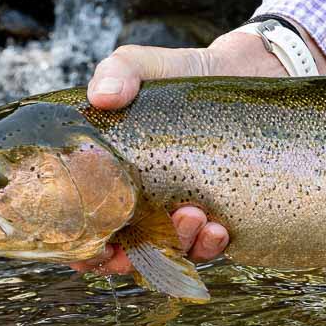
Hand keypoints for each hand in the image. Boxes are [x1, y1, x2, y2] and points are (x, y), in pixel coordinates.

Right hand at [74, 25, 325, 273]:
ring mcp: (184, 214)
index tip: (94, 249)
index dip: (85, 252)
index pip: (91, 229)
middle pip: (130, 255)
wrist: (240, 76)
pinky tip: (218, 228)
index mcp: (115, 181)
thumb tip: (101, 96)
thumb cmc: (180, 76)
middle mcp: (147, 206)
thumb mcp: (143, 65)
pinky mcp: (221, 216)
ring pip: (174, 254)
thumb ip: (118, 72)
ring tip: (192, 216)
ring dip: (179, 246)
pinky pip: (212, 247)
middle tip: (134, 247)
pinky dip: (211, 246)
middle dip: (131, 260)